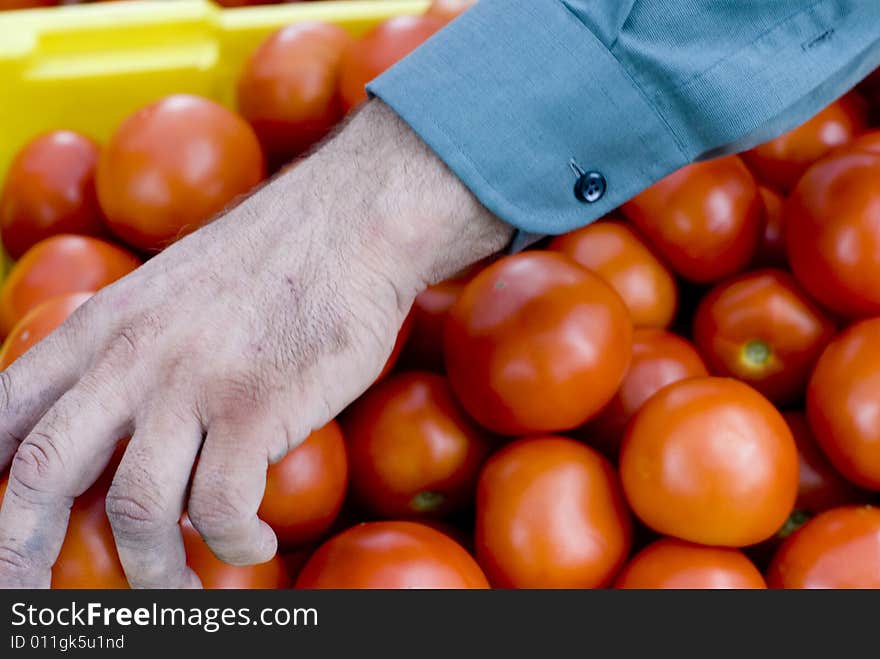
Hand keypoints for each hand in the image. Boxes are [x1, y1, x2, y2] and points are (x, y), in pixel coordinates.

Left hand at [0, 100, 511, 587]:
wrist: (348, 222)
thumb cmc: (271, 260)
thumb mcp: (171, 288)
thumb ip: (128, 345)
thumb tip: (111, 411)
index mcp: (101, 326)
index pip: (5, 412)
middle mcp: (131, 357)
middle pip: (43, 473)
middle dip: (20, 553)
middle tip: (30, 597)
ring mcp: (192, 383)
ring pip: (136, 510)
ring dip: (154, 570)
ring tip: (178, 588)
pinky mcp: (256, 406)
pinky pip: (223, 506)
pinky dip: (235, 543)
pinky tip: (255, 543)